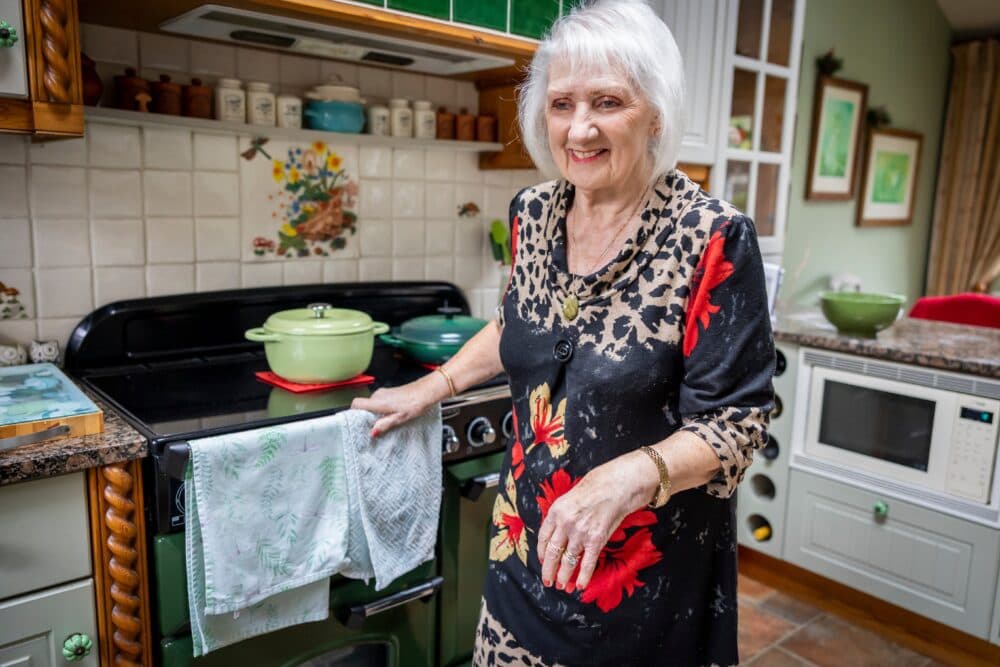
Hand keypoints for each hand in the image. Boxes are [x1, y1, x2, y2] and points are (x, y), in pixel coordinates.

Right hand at [350, 376, 440, 435]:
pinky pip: (379, 401)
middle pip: (364, 405)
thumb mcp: (400, 418)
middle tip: (375, 426)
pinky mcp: (389, 392)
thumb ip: (384, 424)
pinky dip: (382, 408)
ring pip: (372, 403)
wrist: (426, 391)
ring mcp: (383, 392)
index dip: (354, 413)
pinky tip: (392, 413)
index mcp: (378, 401)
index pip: (356, 403)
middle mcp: (378, 395)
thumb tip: (373, 432)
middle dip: (367, 416)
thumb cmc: (415, 403)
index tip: (358, 422)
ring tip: (387, 420)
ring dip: (376, 412)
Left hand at [536, 453, 655, 590]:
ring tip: (561, 586)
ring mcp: (580, 533)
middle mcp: (565, 524)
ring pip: (567, 561)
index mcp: (555, 512)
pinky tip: (580, 586)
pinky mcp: (596, 540)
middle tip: (547, 580)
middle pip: (552, 552)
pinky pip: (587, 563)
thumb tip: (557, 533)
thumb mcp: (570, 497)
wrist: (616, 486)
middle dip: (548, 569)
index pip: (543, 537)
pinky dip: (583, 577)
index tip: (543, 560)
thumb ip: (561, 516)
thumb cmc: (595, 488)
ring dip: (563, 576)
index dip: (542, 552)